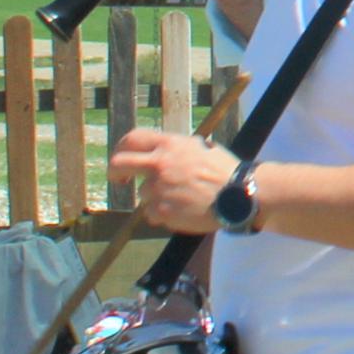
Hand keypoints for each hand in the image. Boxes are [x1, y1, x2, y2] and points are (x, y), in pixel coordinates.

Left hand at [109, 128, 239, 235]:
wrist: (237, 195)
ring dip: (157, 198)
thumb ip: (177, 149)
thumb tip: (163, 151)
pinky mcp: (161, 211)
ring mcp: (158, 188)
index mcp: (170, 145)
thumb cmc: (224, 170)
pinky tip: (185, 210)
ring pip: (143, 195)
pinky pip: (153, 214)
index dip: (122, 148)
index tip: (124, 159)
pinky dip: (165, 214)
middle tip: (121, 181)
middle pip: (119, 164)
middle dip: (116, 174)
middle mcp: (159, 164)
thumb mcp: (201, 148)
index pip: (132, 139)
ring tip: (183, 199)